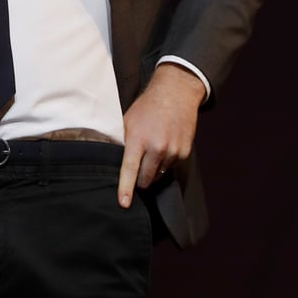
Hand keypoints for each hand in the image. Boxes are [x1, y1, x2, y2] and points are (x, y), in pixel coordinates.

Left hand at [117, 62, 204, 207]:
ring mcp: (172, 151)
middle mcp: (157, 147)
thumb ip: (123, 142)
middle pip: (145, 178)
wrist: (175, 93)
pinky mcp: (184, 153)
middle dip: (139, 178)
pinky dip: (165, 162)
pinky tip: (164, 145)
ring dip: (153, 169)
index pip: (129, 168)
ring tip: (152, 147)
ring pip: (158, 174)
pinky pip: (170, 167)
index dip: (126, 188)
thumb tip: (113, 162)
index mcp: (139, 138)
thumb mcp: (128, 121)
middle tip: (137, 166)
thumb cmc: (147, 107)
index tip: (124, 203)